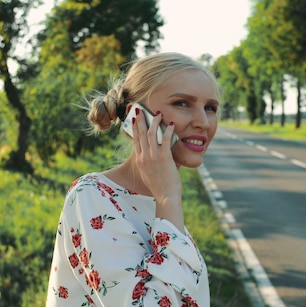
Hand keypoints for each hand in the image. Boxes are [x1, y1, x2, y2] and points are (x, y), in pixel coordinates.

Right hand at [132, 108, 184, 229]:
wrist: (165, 196)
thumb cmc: (159, 187)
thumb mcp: (148, 174)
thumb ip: (147, 163)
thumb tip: (150, 155)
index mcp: (140, 160)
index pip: (135, 140)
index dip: (135, 128)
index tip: (134, 119)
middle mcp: (144, 157)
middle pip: (140, 134)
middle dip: (140, 120)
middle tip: (140, 110)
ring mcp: (153, 157)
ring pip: (151, 134)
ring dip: (154, 122)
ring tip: (158, 113)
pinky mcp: (164, 158)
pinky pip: (165, 140)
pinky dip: (168, 130)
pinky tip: (171, 124)